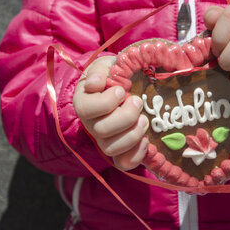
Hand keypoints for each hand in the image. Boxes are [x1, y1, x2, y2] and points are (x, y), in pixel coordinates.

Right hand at [73, 56, 148, 170]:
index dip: (107, 102)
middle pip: (101, 130)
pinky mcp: (119, 151)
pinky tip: (146, 141)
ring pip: (111, 149)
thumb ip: (99, 71)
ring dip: (133, 134)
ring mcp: (104, 139)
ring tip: (144, 120)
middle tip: (138, 102)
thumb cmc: (113, 75)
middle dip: (126, 116)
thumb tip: (95, 84)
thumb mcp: (106, 66)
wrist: (123, 86)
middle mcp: (90, 124)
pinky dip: (137, 155)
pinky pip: (123, 163)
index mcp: (84, 102)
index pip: (86, 109)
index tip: (122, 90)